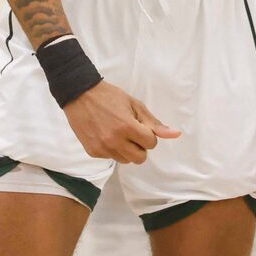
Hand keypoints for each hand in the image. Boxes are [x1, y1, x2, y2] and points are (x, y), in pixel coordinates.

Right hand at [63, 81, 179, 164]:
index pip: (151, 144)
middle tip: (132, 133)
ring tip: (118, 133)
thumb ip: (154, 123)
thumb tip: (176, 134)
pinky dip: (112, 149)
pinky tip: (106, 134)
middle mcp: (115, 141)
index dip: (148, 134)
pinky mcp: (92, 152)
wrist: (79, 94)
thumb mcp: (135, 105)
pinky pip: (111, 157)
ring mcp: (102, 148)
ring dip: (127, 150)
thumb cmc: (110, 96)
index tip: (140, 125)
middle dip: (140, 146)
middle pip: (140, 158)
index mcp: (128, 127)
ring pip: (125, 160)